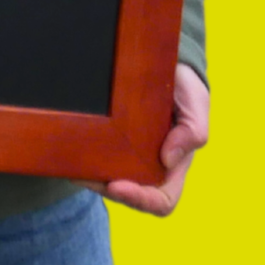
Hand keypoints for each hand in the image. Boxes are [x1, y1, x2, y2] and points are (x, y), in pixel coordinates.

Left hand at [84, 63, 209, 216]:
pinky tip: (69, 152)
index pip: (161, 200)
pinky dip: (83, 161)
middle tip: (86, 176)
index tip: (116, 185)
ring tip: (73, 167)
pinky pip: (96, 160)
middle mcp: (150, 166)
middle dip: (106, 189)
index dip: (140, 199)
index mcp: (174, 166)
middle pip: (128, 195)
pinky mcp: (112, 141)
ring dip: (90, 178)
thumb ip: (192, 132)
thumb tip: (168, 160)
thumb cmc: (185, 88)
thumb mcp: (195, 104)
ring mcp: (129, 156)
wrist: (163, 64)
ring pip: (108, 181)